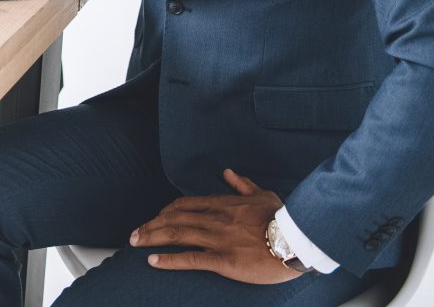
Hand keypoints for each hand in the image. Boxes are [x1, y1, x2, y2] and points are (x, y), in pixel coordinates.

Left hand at [130, 169, 299, 283]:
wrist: (299, 240)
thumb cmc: (285, 219)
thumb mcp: (264, 195)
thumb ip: (243, 184)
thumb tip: (228, 172)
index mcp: (224, 205)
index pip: (186, 204)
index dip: (166, 211)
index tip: (155, 218)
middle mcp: (216, 219)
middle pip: (175, 218)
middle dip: (151, 225)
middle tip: (134, 233)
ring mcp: (219, 239)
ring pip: (178, 235)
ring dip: (153, 237)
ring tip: (135, 242)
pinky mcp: (225, 261)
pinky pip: (192, 259)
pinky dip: (170, 260)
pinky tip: (153, 261)